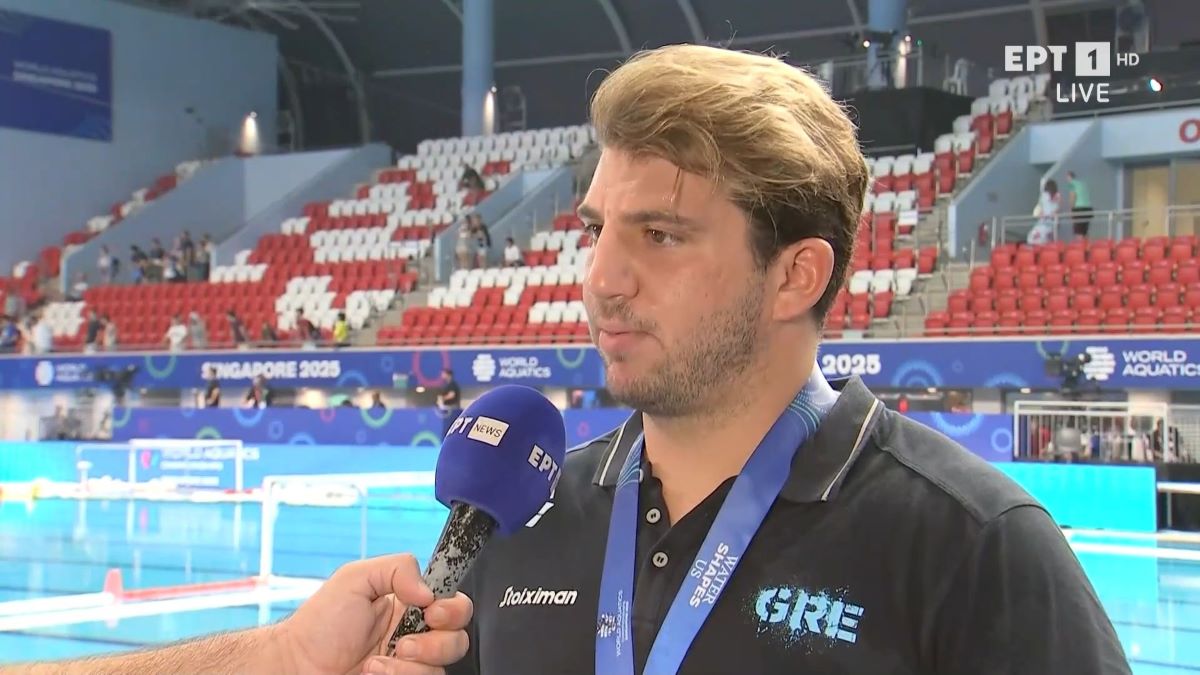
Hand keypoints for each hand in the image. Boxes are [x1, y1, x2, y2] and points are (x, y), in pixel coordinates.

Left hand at [276, 554, 472, 674]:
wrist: (297, 666)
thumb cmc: (318, 625)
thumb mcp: (354, 578)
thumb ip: (397, 568)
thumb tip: (429, 591)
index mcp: (410, 607)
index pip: (454, 605)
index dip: (452, 609)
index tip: (431, 612)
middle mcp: (415, 638)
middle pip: (458, 640)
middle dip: (436, 643)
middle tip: (403, 642)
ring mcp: (409, 667)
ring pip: (441, 669)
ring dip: (410, 667)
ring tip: (377, 663)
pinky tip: (372, 672)